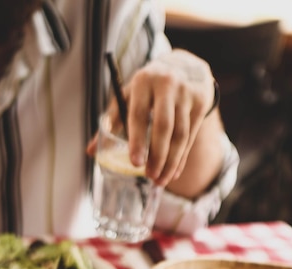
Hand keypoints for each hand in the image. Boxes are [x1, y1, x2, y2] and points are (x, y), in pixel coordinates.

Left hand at [124, 49, 216, 186]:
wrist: (184, 65)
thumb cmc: (148, 88)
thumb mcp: (129, 96)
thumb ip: (112, 121)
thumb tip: (91, 151)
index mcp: (143, 82)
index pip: (139, 115)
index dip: (137, 141)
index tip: (135, 163)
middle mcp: (166, 85)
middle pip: (164, 126)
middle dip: (157, 155)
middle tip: (150, 177)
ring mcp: (186, 94)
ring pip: (180, 134)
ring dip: (171, 161)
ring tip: (161, 180)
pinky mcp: (201, 103)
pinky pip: (190, 136)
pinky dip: (181, 157)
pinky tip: (174, 172)